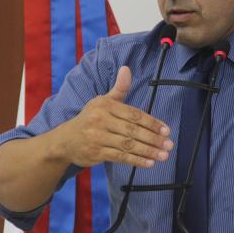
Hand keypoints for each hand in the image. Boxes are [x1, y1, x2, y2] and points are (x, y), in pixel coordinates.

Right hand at [56, 66, 173, 167]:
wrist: (65, 141)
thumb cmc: (90, 118)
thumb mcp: (102, 101)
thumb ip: (119, 88)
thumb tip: (126, 69)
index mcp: (105, 105)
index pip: (133, 114)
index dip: (151, 123)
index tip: (166, 130)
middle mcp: (100, 120)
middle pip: (132, 131)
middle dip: (153, 139)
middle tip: (169, 145)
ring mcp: (97, 138)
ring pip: (128, 145)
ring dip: (148, 152)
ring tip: (163, 156)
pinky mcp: (96, 153)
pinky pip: (120, 157)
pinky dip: (136, 160)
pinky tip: (149, 163)